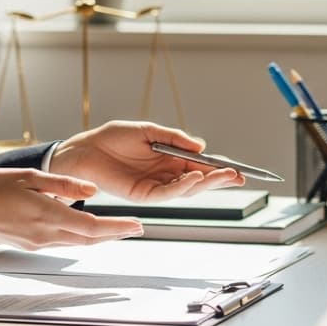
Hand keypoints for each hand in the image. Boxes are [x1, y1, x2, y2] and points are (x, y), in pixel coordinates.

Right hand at [0, 167, 143, 248]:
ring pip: (77, 242)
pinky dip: (81, 236)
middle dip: (115, 234)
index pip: (92, 226)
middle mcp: (45, 235)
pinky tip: (88, 229)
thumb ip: (63, 184)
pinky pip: (63, 241)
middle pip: (89, 238)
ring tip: (119, 229)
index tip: (137, 225)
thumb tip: (92, 189)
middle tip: (137, 229)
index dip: (117, 227)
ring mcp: (38, 243)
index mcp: (48, 215)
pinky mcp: (30, 244)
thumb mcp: (29, 176)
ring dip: (100, 237)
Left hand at [50, 120, 241, 200]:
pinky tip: (195, 178)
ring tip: (224, 176)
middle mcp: (166, 174)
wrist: (86, 149)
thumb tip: (201, 145)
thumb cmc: (114, 137)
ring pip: (187, 189)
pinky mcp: (144, 194)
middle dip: (220, 179)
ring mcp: (156, 185)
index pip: (201, 165)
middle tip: (240, 176)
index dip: (219, 168)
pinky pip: (167, 193)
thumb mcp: (149, 131)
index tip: (239, 169)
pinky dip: (183, 186)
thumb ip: (175, 138)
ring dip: (206, 183)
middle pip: (199, 180)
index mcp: (170, 158)